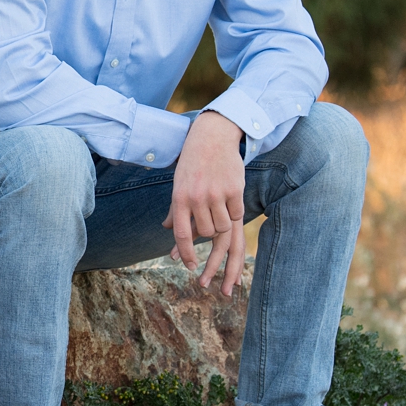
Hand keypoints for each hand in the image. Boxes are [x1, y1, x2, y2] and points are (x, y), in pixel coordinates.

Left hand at [163, 110, 247, 296]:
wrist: (212, 137)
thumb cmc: (192, 165)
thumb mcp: (178, 185)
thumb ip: (175, 211)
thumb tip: (169, 234)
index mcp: (179, 198)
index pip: (181, 234)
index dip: (186, 254)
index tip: (191, 268)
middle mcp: (197, 197)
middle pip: (206, 234)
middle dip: (209, 243)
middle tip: (208, 257)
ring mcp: (217, 193)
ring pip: (222, 227)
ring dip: (222, 226)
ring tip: (219, 211)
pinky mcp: (235, 189)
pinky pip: (236, 214)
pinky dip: (233, 213)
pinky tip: (230, 203)